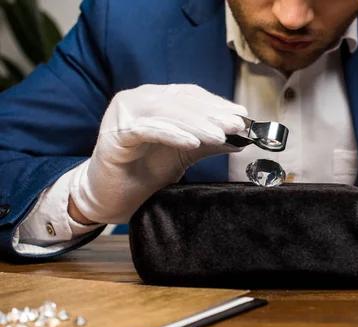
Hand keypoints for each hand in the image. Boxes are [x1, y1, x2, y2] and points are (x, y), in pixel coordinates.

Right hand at [69, 84, 247, 223]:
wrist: (112, 197)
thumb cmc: (145, 171)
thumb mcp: (185, 153)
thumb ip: (209, 142)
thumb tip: (241, 138)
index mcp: (154, 99)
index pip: (190, 95)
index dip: (217, 104)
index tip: (243, 115)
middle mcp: (138, 99)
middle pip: (181, 102)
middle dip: (212, 114)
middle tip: (238, 126)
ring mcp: (123, 114)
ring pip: (166, 112)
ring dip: (197, 124)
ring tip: (221, 135)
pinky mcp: (114, 134)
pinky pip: (147, 129)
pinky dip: (172, 134)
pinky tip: (193, 142)